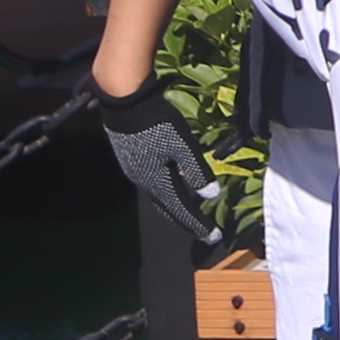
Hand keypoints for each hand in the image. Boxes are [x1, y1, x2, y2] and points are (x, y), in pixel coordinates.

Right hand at [96, 81, 224, 242]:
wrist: (125, 103)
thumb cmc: (157, 122)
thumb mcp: (182, 146)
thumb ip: (196, 171)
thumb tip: (210, 195)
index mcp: (157, 181)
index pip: (182, 210)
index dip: (198, 223)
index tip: (214, 236)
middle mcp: (143, 181)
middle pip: (167, 208)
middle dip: (187, 221)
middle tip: (204, 231)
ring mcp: (134, 171)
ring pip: (158, 197)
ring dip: (174, 208)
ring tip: (189, 214)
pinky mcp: (131, 159)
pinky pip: (151, 184)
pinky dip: (165, 193)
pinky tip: (170, 187)